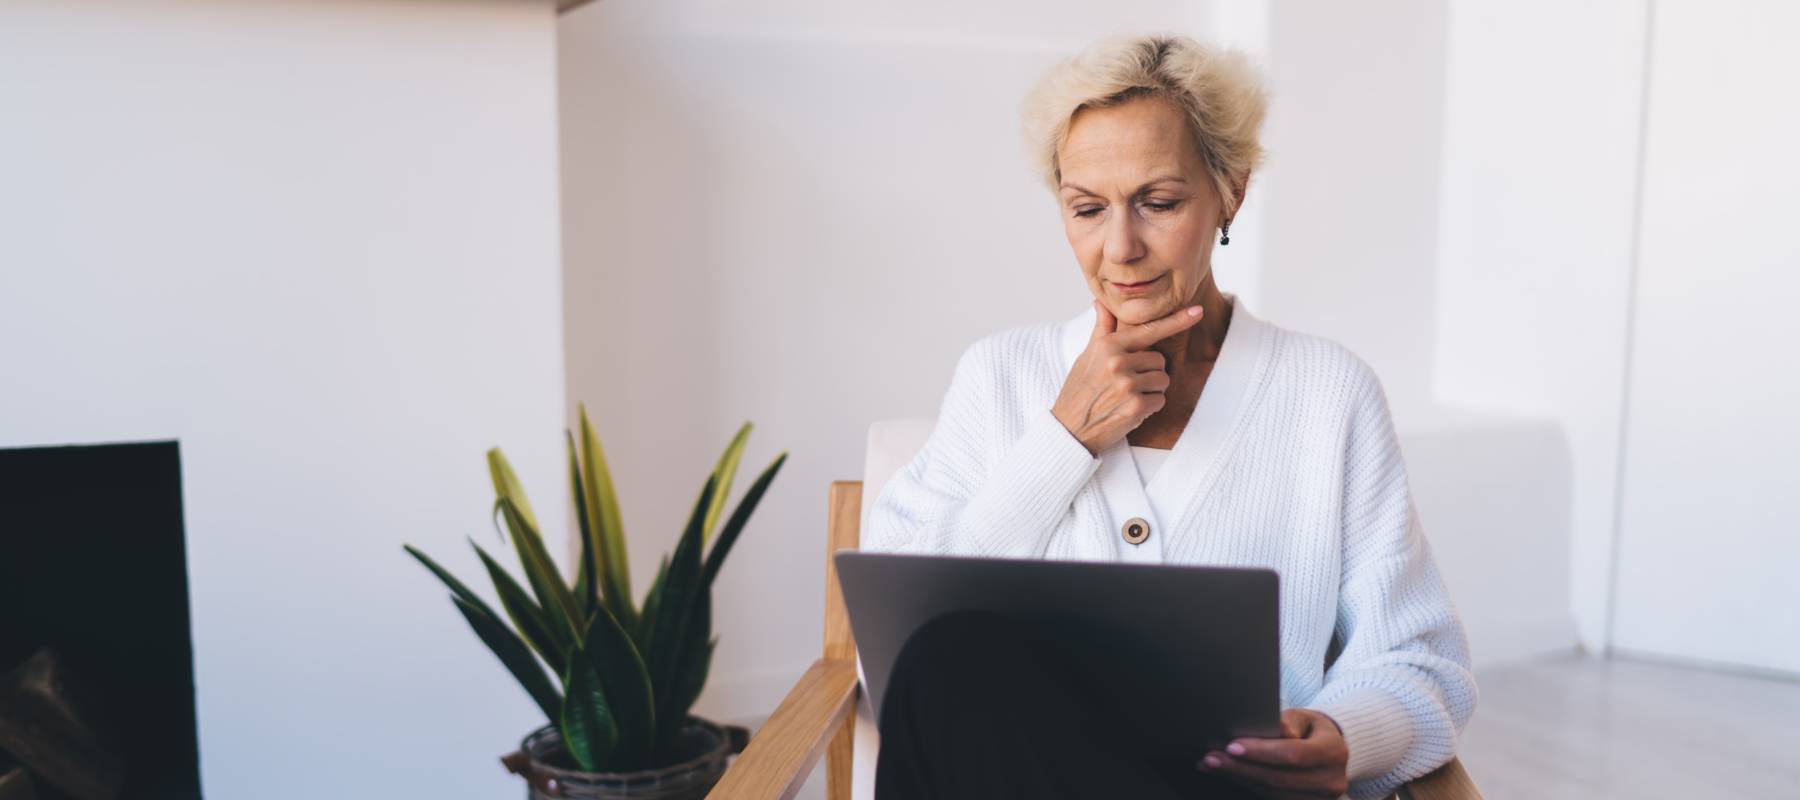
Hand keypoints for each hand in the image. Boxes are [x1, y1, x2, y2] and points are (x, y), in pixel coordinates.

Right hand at [1051, 301, 1204, 454]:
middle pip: (1160, 360)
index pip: (1149, 330)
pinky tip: (1128, 409)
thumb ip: (1102, 329)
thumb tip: (1100, 303)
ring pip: (1162, 381)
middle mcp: (1118, 362)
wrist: (1069, 428)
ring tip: (1126, 396)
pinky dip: (1149, 408)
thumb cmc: (1079, 390)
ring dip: (1151, 390)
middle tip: (1126, 383)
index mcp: (1108, 346)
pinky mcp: (1136, 407)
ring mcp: (1127, 385)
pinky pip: (1160, 400)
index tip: (1197, 311)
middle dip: (1150, 372)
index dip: (1177, 320)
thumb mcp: (1087, 355)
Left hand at [1199, 708, 1349, 798]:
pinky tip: (1230, 777)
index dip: (1261, 752)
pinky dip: (1249, 789)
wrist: (1329, 752)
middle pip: (1280, 779)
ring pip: (1274, 794)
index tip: (1232, 747)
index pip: (1293, 754)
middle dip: (1241, 769)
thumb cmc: (1309, 730)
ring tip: (1213, 767)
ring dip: (1240, 780)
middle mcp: (1331, 780)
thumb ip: (1289, 721)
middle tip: (1211, 758)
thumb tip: (1277, 730)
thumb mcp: (1303, 717)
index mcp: (1333, 752)